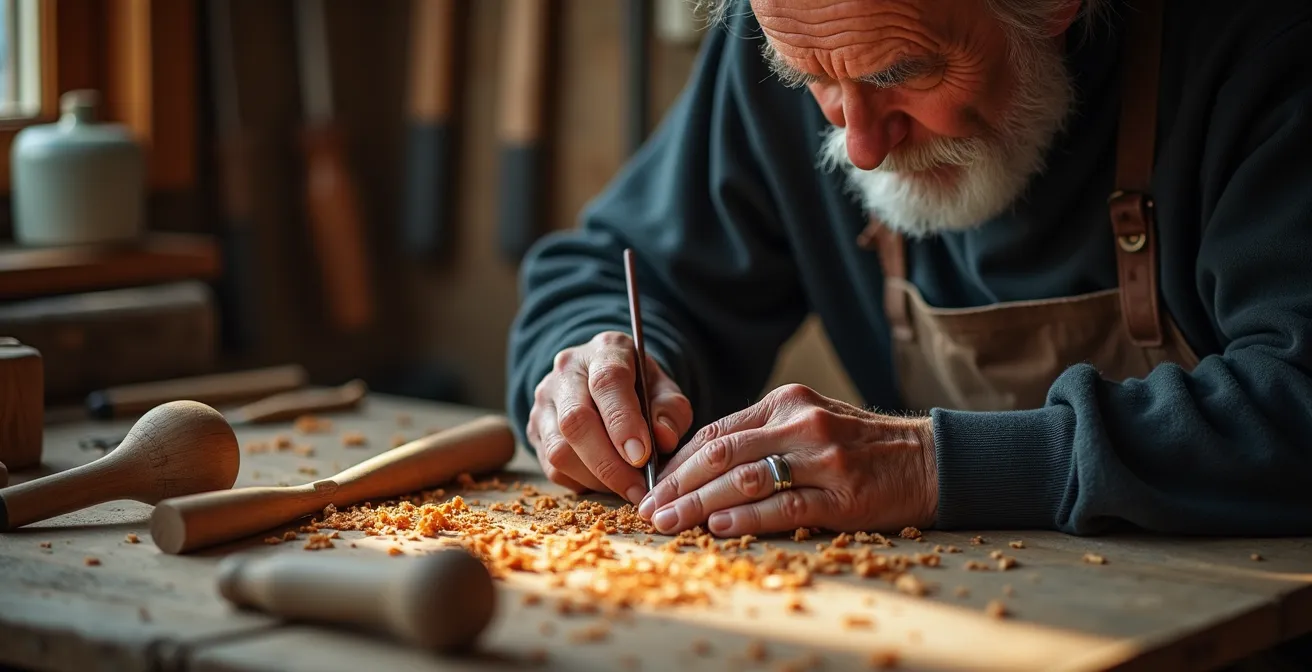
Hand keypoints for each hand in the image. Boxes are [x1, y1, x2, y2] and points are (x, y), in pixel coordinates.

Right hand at [526, 331, 693, 503]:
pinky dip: (583, 482)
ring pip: (559, 449)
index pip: (606, 382)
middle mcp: (566, 371)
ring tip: (626, 487)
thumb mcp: (664, 390)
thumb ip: (670, 411)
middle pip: (575, 420)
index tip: (642, 456)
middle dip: (608, 463)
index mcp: (604, 351)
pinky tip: (607, 481)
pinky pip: (552, 468)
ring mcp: (545, 401)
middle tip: (637, 488)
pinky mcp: (535, 430)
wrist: (605, 381)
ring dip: (596, 478)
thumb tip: (664, 439)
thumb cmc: (639, 387)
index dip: (623, 422)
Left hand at [637, 384, 936, 536]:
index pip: (717, 431)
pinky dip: (747, 517)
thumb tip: (700, 463)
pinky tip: (719, 526)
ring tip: (671, 522)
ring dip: (700, 504)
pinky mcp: (843, 495)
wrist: (927, 460)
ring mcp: (824, 459)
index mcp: (787, 402)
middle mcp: (802, 424)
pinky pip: (785, 507)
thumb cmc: (859, 444)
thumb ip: (760, 434)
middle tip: (649, 510)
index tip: (652, 486)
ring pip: (746, 480)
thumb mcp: (808, 420)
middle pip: (722, 454)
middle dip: (678, 484)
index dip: (678, 461)